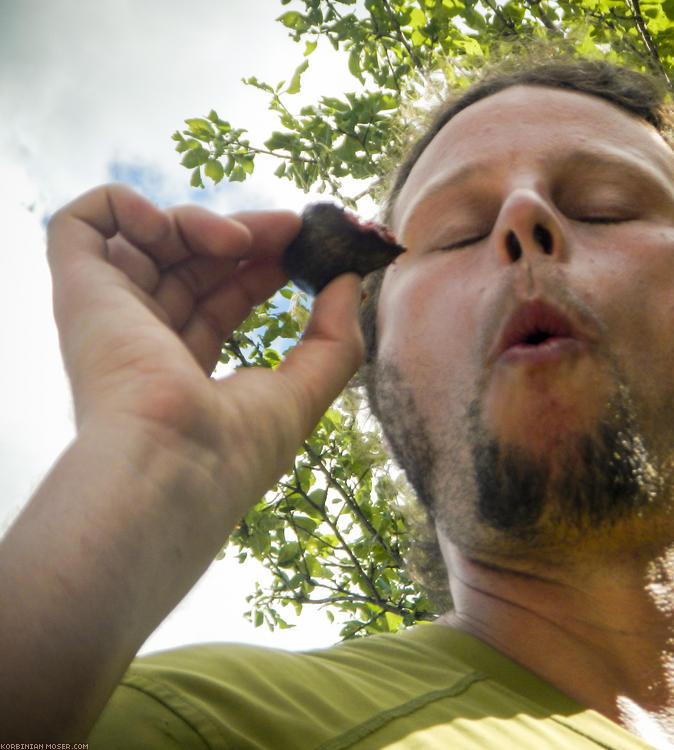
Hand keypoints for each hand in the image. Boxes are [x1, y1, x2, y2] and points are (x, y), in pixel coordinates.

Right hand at [46, 182, 363, 506]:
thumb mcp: (305, 392)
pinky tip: (166, 225)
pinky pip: (81, 224)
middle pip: (189, 264)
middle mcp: (140, 339)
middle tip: (292, 226)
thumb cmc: (234, 448)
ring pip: (147, 240)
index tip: (303, 247)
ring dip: (200, 220)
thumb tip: (349, 283)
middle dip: (246, 235)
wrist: (171, 465)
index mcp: (182, 369)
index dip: (260, 267)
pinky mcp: (79, 290)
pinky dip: (124, 204)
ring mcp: (109, 314)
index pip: (220, 300)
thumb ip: (336, 339)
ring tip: (238, 238)